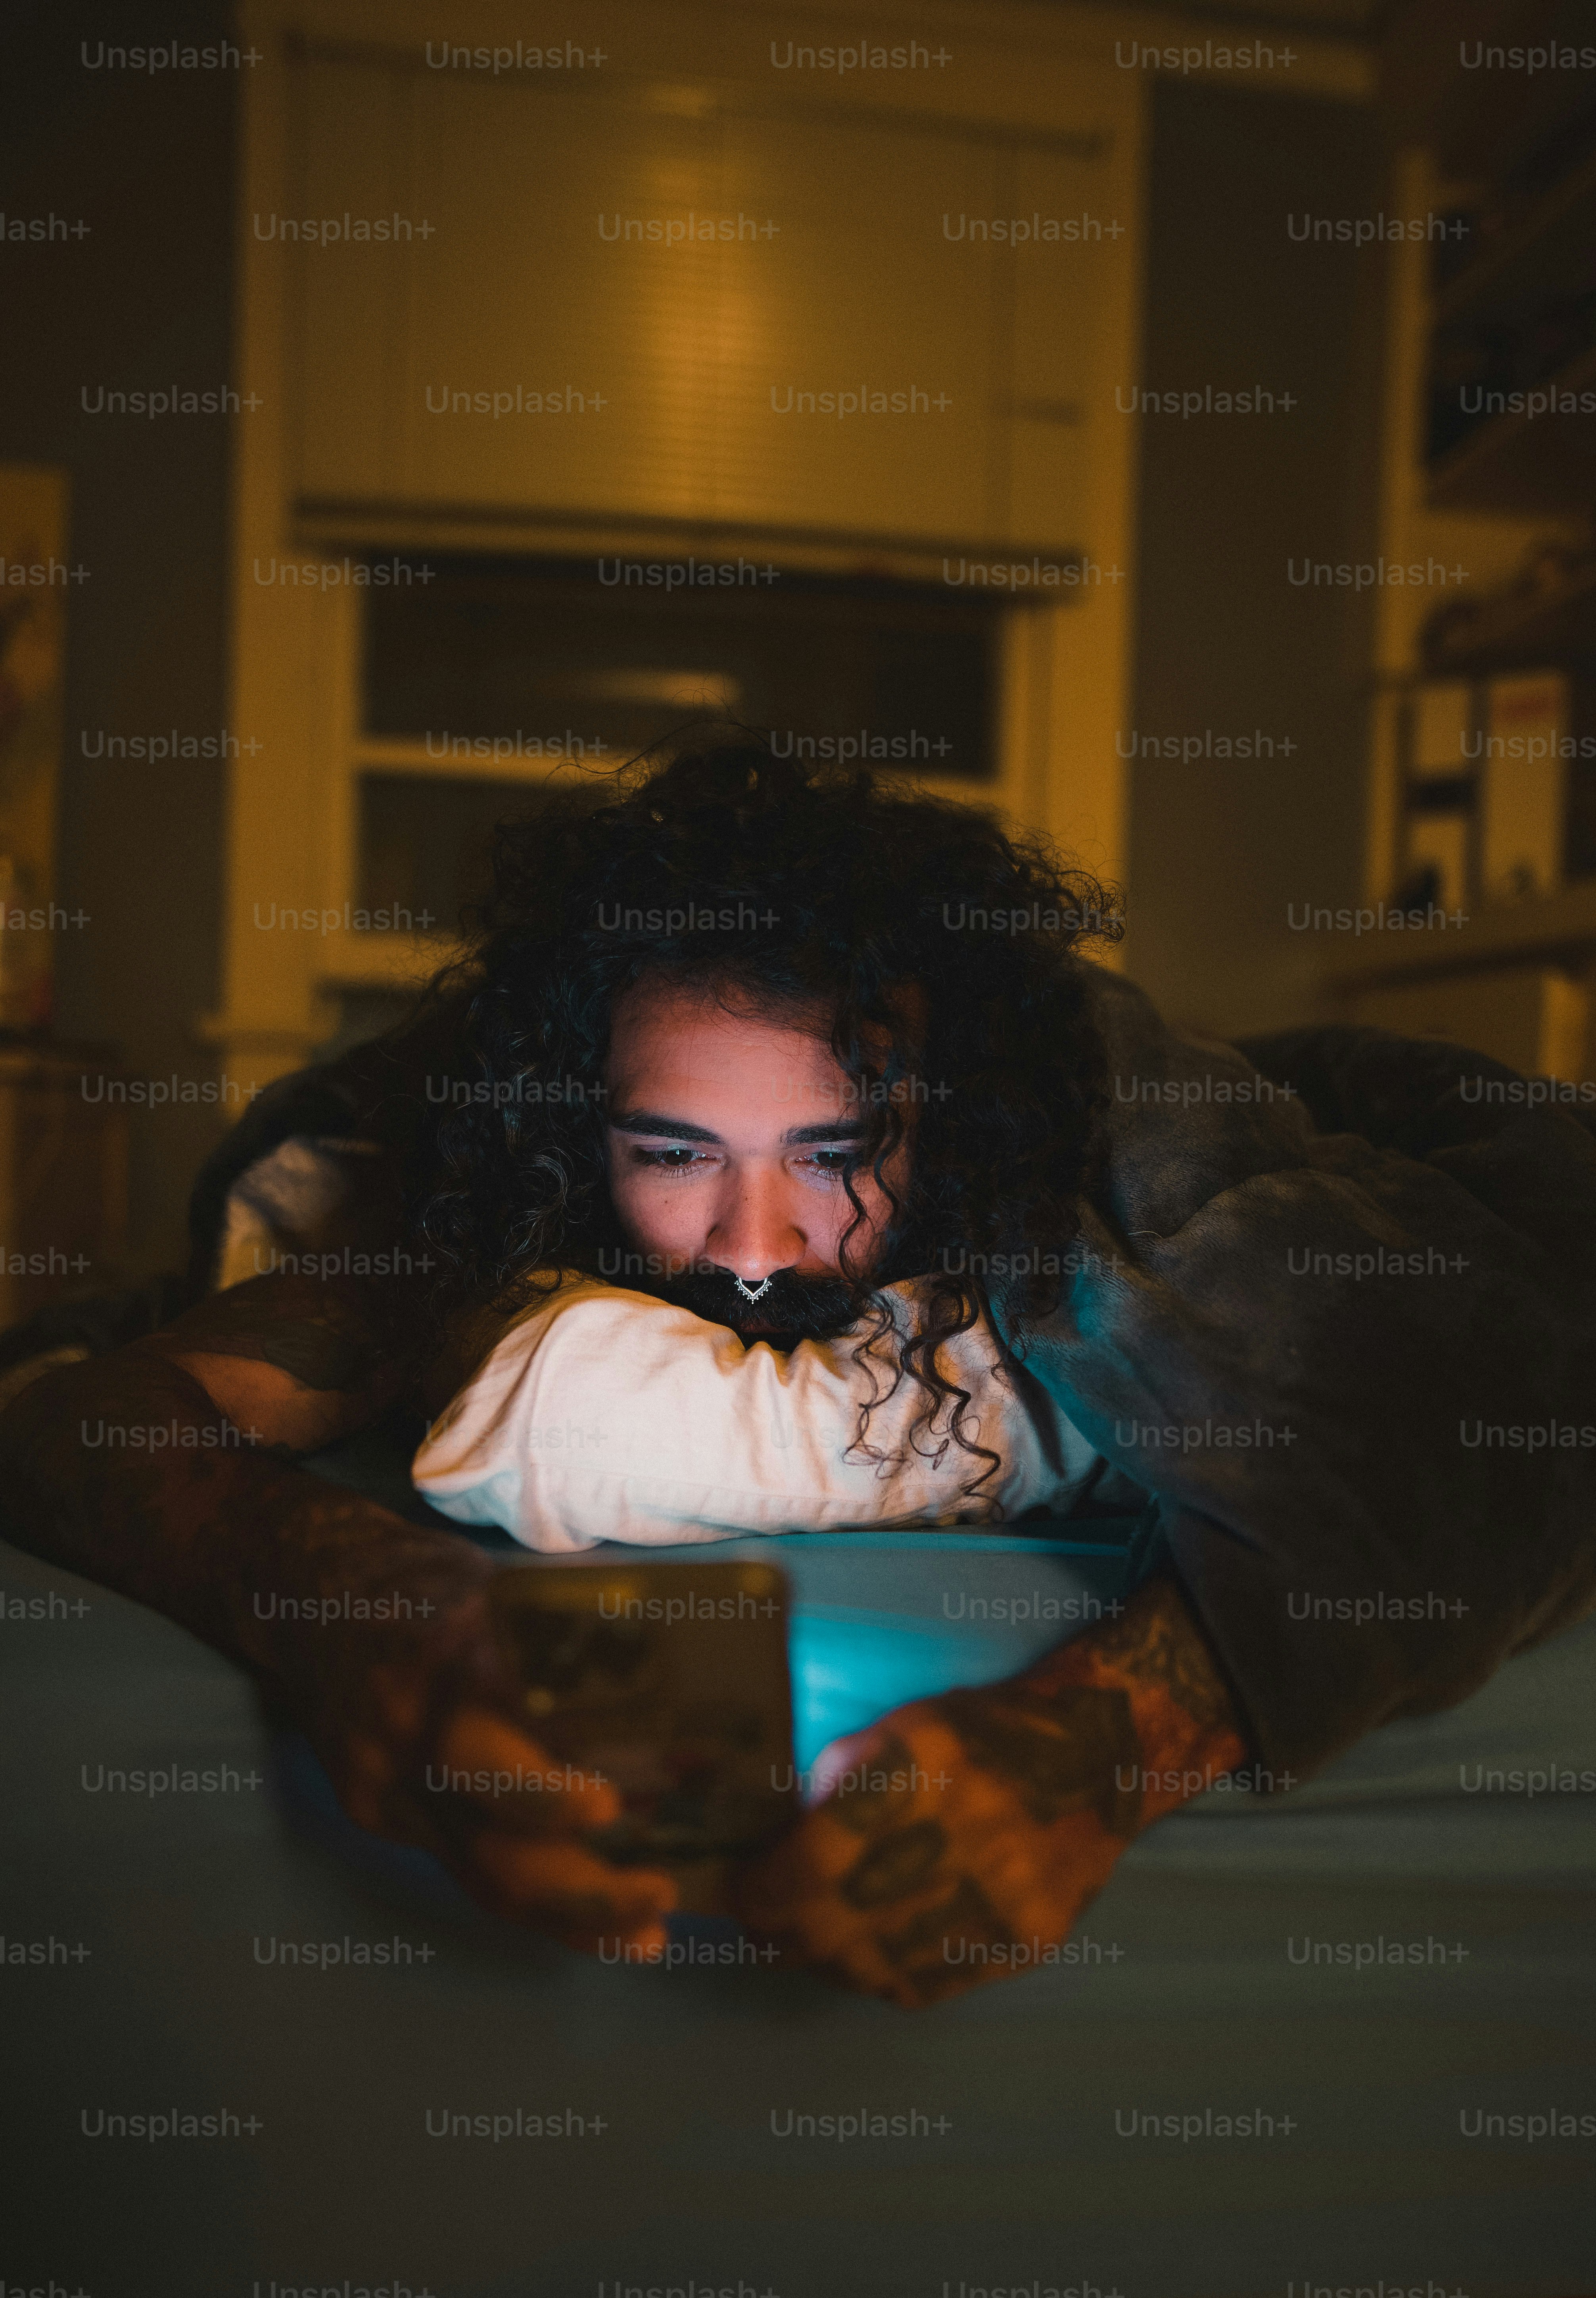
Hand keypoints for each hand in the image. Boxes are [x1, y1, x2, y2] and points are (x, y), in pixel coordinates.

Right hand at [294, 1562, 677, 1956]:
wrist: (309, 1600)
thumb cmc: (421, 1582)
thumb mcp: (491, 1585)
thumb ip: (561, 1639)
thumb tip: (670, 1680)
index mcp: (433, 1672)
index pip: (485, 1758)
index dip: (547, 1797)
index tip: (610, 1811)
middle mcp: (405, 1744)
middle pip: (491, 1848)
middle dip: (583, 1892)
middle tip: (661, 1897)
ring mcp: (386, 1792)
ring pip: (481, 1878)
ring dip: (570, 1918)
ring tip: (648, 1935)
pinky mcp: (381, 1816)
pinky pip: (462, 1867)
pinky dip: (533, 1894)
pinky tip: (593, 1913)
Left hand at [733, 1574, 1246, 2006]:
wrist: (1099, 1763)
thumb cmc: (986, 1735)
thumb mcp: (905, 1726)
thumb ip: (839, 1779)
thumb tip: (779, 1842)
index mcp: (928, 1768)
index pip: (818, 1858)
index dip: (765, 1889)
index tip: (739, 1894)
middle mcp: (968, 1836)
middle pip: (841, 1922)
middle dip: (782, 1934)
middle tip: (757, 1929)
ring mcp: (1004, 1898)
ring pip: (878, 1966)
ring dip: (826, 1963)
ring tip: (805, 1944)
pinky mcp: (1026, 1942)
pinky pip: (929, 1986)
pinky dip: (883, 1979)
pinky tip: (865, 1958)